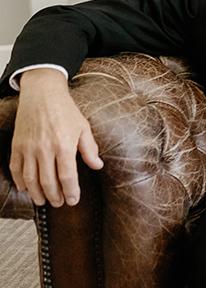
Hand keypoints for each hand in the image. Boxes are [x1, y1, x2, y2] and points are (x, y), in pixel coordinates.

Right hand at [9, 68, 103, 206]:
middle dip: (54, 196)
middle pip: (48, 182)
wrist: (42, 94)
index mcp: (64, 145)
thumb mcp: (83, 127)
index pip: (67, 176)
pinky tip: (26, 188)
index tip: (73, 200)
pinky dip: (20, 182)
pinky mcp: (16, 146)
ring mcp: (28, 148)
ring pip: (30, 179)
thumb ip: (90, 149)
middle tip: (59, 203)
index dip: (70, 191)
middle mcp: (44, 149)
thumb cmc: (66, 110)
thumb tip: (98, 166)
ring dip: (36, 193)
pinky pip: (15, 169)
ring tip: (43, 201)